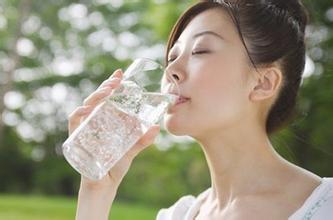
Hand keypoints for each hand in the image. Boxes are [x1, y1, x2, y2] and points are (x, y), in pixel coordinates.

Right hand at [68, 69, 159, 189]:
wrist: (105, 184)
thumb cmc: (117, 165)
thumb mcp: (132, 150)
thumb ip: (143, 140)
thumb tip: (156, 128)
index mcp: (108, 120)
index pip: (109, 98)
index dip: (112, 84)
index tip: (120, 73)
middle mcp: (96, 121)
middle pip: (98, 98)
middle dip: (106, 86)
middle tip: (116, 79)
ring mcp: (87, 127)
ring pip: (87, 105)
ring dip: (96, 95)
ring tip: (107, 90)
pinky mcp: (77, 137)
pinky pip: (74, 121)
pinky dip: (79, 113)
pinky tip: (88, 108)